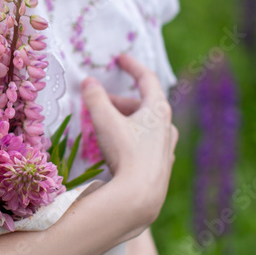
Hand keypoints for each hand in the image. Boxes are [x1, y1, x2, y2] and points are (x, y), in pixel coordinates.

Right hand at [80, 52, 178, 223]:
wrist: (141, 195)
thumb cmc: (126, 153)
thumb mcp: (105, 121)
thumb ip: (95, 98)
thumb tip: (88, 81)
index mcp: (158, 110)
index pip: (147, 79)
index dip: (132, 66)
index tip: (120, 59)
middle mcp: (167, 126)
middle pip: (143, 104)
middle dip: (119, 100)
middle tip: (99, 102)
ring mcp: (166, 146)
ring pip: (145, 124)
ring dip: (126, 119)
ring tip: (106, 125)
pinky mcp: (161, 164)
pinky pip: (146, 142)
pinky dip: (132, 136)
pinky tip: (118, 147)